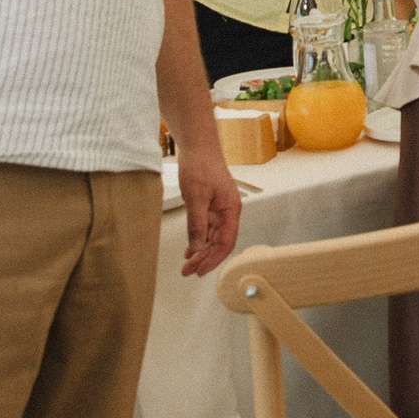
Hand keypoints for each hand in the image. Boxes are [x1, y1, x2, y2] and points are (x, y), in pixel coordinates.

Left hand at [176, 150, 243, 275]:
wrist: (198, 145)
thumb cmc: (202, 164)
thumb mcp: (196, 196)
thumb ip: (197, 223)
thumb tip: (197, 247)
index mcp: (231, 209)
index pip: (226, 242)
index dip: (213, 259)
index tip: (200, 271)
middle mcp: (228, 211)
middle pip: (219, 242)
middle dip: (205, 259)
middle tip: (188, 271)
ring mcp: (219, 208)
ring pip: (212, 237)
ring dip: (200, 252)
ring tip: (187, 265)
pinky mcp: (210, 205)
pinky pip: (206, 228)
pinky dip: (198, 240)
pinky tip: (190, 249)